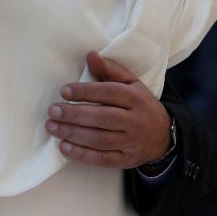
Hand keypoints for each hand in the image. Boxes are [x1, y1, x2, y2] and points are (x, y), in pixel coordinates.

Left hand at [45, 51, 171, 167]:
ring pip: (100, 139)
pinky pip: (103, 159)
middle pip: (103, 118)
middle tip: (53, 111)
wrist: (164, 136)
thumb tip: (90, 55)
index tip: (64, 91)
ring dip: (73, 134)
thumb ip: (110, 70)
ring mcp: (131, 142)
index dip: (86, 92)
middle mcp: (135, 121)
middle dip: (75, 115)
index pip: (110, 93)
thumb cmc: (140, 104)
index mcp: (136, 98)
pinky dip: (82, 155)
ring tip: (52, 127)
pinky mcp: (126, 160)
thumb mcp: (131, 84)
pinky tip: (64, 147)